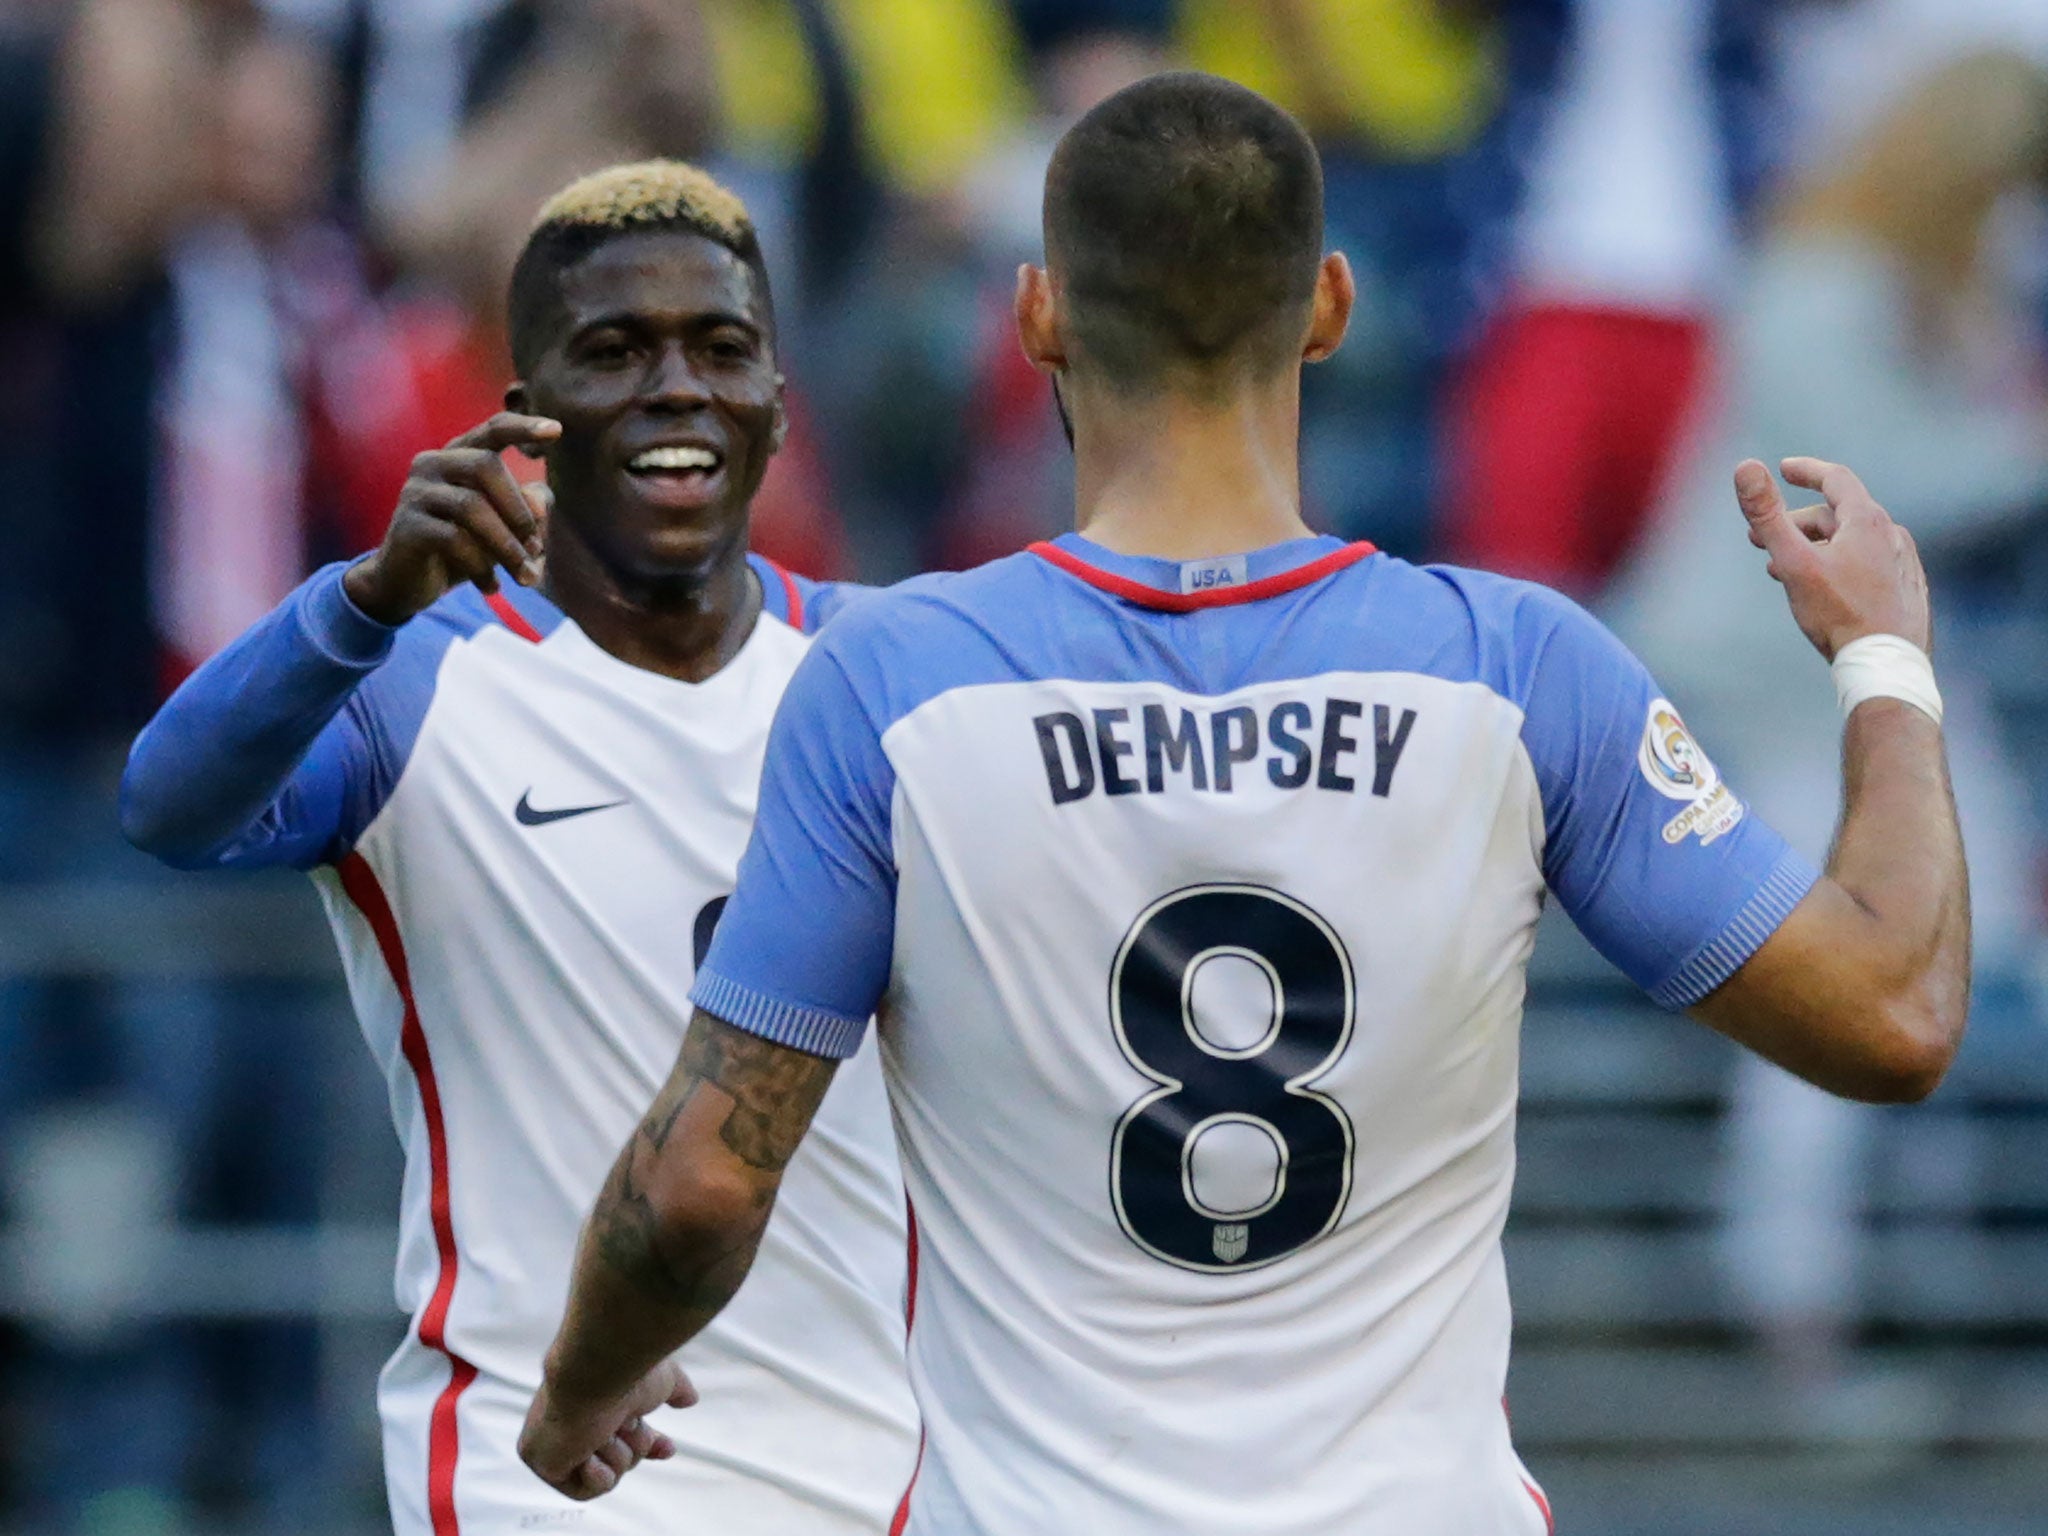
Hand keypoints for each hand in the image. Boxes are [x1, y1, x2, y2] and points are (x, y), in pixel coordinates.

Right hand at [344, 414, 560, 626]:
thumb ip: (527, 509)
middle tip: (536, 548)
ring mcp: (416, 492)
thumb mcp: (502, 529)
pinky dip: (481, 567)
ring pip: (471, 506)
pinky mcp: (407, 525)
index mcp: (459, 455)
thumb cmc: (462, 547)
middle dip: (519, 510)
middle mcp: (433, 463)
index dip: (524, 427)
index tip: (558, 431)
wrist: (407, 583)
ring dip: (507, 546)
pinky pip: (453, 539)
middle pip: (486, 465)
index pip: (493, 430)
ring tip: (525, 577)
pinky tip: (492, 587)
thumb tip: (540, 501)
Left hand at [518, 1358, 697, 1501]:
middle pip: (620, 1456)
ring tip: (606, 1430)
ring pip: (606, 1472)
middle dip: (634, 1444)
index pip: (622, 1433)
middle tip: (630, 1424)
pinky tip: (591, 1453)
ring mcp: (558, 1441)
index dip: (647, 1444)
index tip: (667, 1448)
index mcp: (598, 1399)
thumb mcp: (663, 1379)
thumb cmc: (628, 1369)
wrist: (596, 1371)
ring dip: (616, 1453)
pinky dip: (596, 1475)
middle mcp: (576, 1419)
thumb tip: (690, 1399)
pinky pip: (583, 1490)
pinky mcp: (543, 1461)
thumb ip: (675, 1389)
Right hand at [1734, 456, 1931, 659]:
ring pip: (1853, 542)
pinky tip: (1825, 588)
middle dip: (1797, 523)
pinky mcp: (1907, 588)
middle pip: (1838, 515)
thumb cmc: (1838, 614)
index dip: (1806, 470)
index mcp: (1867, 521)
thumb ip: (1766, 515)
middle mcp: (1892, 534)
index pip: (1835, 478)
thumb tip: (1744, 466)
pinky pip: (1869, 563)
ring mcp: (1903, 562)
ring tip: (1784, 570)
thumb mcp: (1793, 562)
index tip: (1783, 469)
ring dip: (1816, 547)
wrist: (1885, 664)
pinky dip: (1840, 564)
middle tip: (1761, 539)